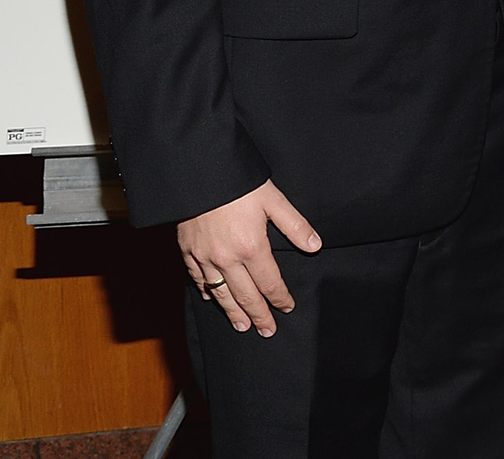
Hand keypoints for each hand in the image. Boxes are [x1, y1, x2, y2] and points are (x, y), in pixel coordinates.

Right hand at [178, 179, 321, 335]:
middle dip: (259, 315)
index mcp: (252, 247)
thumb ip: (295, 226)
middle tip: (267, 330)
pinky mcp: (187, 251)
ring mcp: (205, 257)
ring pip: (221, 293)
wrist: (198, 171)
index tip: (287, 307)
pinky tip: (212, 298)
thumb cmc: (239, 183)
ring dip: (233, 312)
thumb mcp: (274, 200)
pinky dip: (207, 291)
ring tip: (242, 326)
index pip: (270, 282)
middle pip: (246, 295)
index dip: (280, 298)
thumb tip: (315, 246)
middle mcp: (227, 258)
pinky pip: (198, 278)